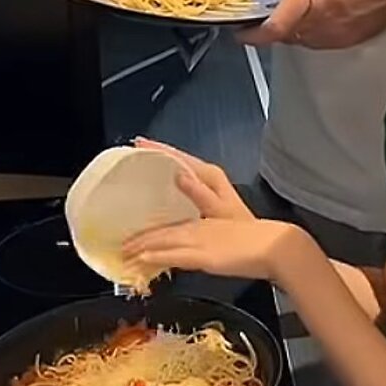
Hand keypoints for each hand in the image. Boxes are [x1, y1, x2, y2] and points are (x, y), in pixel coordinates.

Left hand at [123, 219, 303, 281]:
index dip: (154, 224)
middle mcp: (200, 225)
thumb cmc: (258, 240)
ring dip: (141, 246)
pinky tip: (142, 258)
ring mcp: (201, 239)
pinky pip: (175, 255)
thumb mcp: (234, 234)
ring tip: (124, 253)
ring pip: (164, 240)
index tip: (136, 230)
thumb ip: (213, 235)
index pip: (173, 219)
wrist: (276, 247)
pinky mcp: (205, 255)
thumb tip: (196, 243)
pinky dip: (157, 255)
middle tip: (121, 243)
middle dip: (140, 236)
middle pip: (163, 229)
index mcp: (208, 218)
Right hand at [132, 138, 253, 220]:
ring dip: (159, 167)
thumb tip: (179, 174)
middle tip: (132, 152)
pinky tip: (153, 190)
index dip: (158, 148)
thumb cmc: (238, 226)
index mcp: (209, 175)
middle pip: (176, 159)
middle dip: (155, 154)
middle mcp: (206, 176)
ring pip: (177, 170)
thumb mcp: (219, 210)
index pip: (179, 156)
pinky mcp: (202, 196)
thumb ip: (201, 194)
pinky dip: (166, 182)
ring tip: (137, 166)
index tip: (139, 144)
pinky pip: (179, 184)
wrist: (252, 242)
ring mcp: (205, 185)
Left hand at [239, 0, 385, 49]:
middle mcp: (317, 21)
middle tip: (270, 14)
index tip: (242, 31)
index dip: (253, 34)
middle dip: (272, 27)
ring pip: (300, 40)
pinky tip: (321, 17)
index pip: (273, 28)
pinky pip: (319, 41)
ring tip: (299, 13)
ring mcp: (332, 35)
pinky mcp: (346, 41)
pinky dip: (313, 32)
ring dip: (293, 30)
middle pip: (283, 36)